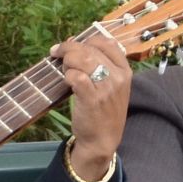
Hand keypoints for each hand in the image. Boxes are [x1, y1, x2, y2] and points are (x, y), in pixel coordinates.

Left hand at [54, 34, 131, 181]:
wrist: (102, 140)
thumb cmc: (102, 111)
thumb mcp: (108, 85)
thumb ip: (94, 64)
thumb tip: (70, 41)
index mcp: (124, 70)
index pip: (106, 42)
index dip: (85, 40)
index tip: (71, 45)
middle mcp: (118, 76)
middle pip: (90, 49)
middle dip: (69, 49)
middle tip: (58, 56)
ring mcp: (107, 88)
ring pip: (82, 59)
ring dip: (67, 61)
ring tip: (64, 69)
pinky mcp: (93, 99)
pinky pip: (76, 76)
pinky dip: (67, 76)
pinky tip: (67, 82)